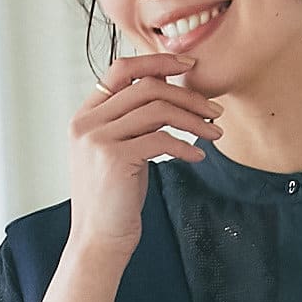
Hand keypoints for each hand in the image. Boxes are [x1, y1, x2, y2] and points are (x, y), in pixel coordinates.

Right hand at [67, 52, 224, 247]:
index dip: (157, 60)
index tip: (189, 65)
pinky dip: (185, 145)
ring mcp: (98, 139)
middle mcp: (87, 122)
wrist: (98, 241)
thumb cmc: (115, 200)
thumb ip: (134, 120)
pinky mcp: (114, 159)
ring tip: (215, 133)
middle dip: (187, 95)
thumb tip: (164, 87)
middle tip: (214, 110)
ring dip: (194, 120)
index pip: (122, 69)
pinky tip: (198, 157)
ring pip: (157, 110)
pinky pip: (160, 139)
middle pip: (146, 86)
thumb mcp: (121, 152)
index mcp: (86, 115)